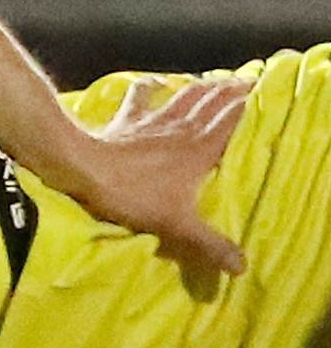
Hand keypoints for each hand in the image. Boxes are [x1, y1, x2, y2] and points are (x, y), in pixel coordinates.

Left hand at [62, 77, 248, 276]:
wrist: (84, 167)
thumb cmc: (133, 194)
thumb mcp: (177, 225)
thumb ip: (210, 245)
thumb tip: (242, 267)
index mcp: (198, 150)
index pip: (230, 122)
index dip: (248, 108)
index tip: (264, 97)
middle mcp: (180, 128)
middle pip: (211, 103)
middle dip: (231, 92)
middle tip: (249, 83)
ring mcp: (152, 120)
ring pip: (185, 95)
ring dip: (203, 86)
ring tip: (217, 80)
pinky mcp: (128, 118)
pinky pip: (142, 95)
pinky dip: (152, 86)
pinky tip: (158, 81)